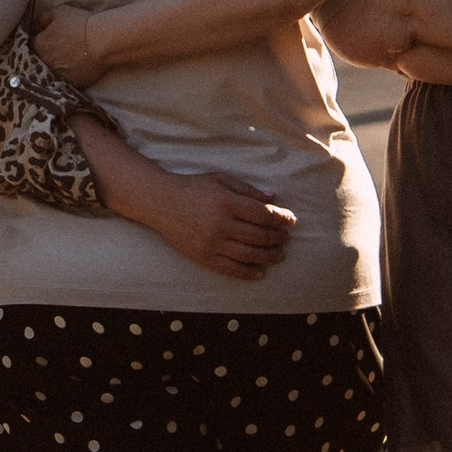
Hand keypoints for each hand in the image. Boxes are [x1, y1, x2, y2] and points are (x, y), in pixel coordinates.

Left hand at [33, 6, 105, 86]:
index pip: (31, 44)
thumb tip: (35, 27)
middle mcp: (44, 63)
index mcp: (38, 45)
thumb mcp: (58, 12)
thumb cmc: (80, 24)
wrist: (102, 42)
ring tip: (65, 60)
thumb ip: (42, 19)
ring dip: (55, 67)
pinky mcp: (70, 84)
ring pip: (50, 72)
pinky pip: (64, 81)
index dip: (39, 41)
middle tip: (57, 50)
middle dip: (45, 55)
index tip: (47, 39)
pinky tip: (73, 69)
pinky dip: (66, 76)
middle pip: (39, 60)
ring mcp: (57, 75)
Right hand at [134, 171, 296, 281]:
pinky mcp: (203, 256)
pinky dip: (249, 272)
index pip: (262, 214)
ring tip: (279, 255)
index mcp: (226, 202)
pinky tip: (261, 272)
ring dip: (269, 256)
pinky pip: (231, 268)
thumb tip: (273, 198)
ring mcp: (212, 243)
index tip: (291, 220)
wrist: (160, 202)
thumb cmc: (192, 187)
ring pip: (249, 254)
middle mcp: (220, 224)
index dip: (280, 218)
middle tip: (286, 238)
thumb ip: (247, 189)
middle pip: (259, 236)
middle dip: (277, 238)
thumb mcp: (220, 179)